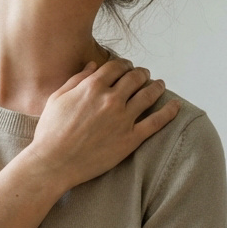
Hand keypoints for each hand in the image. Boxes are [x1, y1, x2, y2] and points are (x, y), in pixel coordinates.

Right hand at [21, 58, 179, 192]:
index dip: (124, 64)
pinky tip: (176, 105)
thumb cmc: (50, 131)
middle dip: (141, 73)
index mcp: (92, 87)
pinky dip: (169, 111)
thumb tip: (92, 65)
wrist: (53, 163)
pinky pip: (156, 122)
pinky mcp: (130, 139)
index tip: (126, 67)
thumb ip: (76, 79)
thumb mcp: (57, 99)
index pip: (116, 67)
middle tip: (143, 74)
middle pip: (135, 78)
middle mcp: (111, 99)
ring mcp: (123, 119)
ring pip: (148, 95)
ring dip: (156, 86)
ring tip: (159, 84)